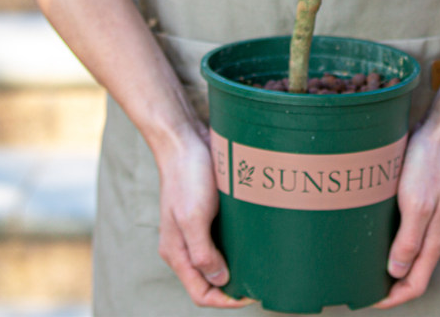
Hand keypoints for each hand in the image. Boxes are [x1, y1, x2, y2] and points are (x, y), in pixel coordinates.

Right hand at [156, 124, 253, 307]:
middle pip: (210, 279)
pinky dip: (238, 242)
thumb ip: (202, 252)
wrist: (185, 139)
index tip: (251, 293)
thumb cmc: (187, 176)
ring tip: (262, 261)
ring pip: (218, 258)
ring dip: (238, 263)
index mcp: (177, 252)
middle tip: (262, 279)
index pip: (200, 292)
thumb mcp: (193, 217)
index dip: (225, 300)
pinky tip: (256, 236)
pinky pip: (223, 236)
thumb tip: (220, 279)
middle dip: (234, 285)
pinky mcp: (208, 211)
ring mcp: (196, 227)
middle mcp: (185, 244)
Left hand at [374, 124, 439, 308]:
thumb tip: (396, 273)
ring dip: (388, 263)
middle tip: (360, 283)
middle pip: (412, 272)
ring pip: (409, 253)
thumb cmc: (428, 166)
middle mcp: (433, 234)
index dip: (393, 298)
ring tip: (363, 263)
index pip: (415, 285)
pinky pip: (407, 232)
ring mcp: (429, 219)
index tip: (367, 299)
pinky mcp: (422, 204)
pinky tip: (373, 233)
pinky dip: (390, 241)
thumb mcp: (417, 204)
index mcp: (434, 240)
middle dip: (389, 285)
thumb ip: (409, 240)